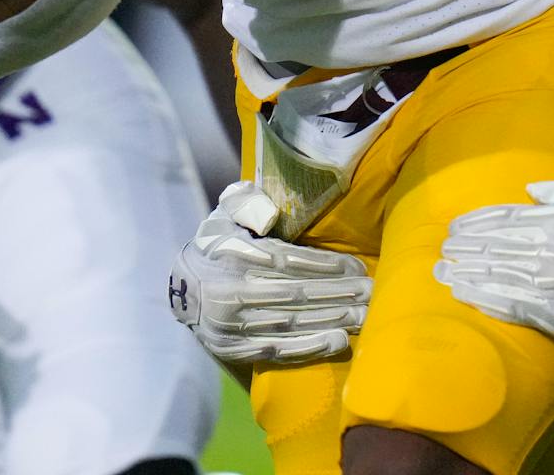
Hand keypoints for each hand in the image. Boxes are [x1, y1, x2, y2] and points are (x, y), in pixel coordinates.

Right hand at [168, 181, 371, 366]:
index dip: (327, 265)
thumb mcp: (223, 214)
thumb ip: (245, 204)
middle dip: (340, 293)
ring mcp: (233, 325)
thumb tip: (270, 214)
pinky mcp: (235, 349)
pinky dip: (310, 346)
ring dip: (333, 319)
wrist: (179, 291)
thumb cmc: (215, 245)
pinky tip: (339, 341)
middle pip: (297, 294)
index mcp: (234, 255)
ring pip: (292, 322)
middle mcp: (234, 292)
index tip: (358, 267)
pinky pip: (278, 350)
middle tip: (374, 292)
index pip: (289, 261)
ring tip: (366, 316)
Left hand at [435, 176, 553, 380]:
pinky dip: (486, 299)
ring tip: (442, 274)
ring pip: (498, 276)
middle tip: (443, 249)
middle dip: (465, 247)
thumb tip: (531, 189)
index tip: (455, 226)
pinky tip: (466, 296)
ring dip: (467, 274)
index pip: (508, 219)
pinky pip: (513, 306)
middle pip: (496, 246)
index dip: (477, 222)